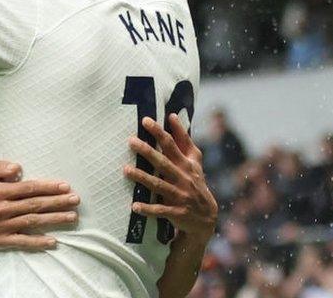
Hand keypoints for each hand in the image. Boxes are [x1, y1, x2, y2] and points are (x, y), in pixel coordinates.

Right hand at [0, 160, 78, 250]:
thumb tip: (18, 168)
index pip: (28, 188)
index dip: (48, 187)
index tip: (65, 186)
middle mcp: (2, 209)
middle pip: (34, 205)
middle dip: (57, 202)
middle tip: (76, 199)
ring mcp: (3, 226)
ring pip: (32, 222)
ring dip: (54, 219)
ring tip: (72, 216)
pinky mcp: (2, 240)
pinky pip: (22, 241)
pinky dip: (38, 242)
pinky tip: (53, 241)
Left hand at [124, 114, 217, 239]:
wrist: (207, 217)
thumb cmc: (195, 182)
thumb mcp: (193, 160)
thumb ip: (183, 139)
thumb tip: (173, 115)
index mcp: (187, 164)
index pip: (172, 145)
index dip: (160, 132)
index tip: (145, 121)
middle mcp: (184, 178)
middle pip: (163, 162)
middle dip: (147, 151)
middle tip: (131, 140)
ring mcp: (180, 196)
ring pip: (159, 185)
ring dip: (142, 178)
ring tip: (125, 170)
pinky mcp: (176, 212)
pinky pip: (160, 210)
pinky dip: (148, 208)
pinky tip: (134, 206)